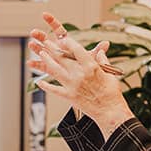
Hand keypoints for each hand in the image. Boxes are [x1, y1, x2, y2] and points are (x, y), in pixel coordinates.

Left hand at [27, 11, 130, 133]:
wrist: (110, 112)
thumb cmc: (112, 93)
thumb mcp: (110, 74)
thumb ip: (102, 60)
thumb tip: (101, 50)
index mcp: (91, 67)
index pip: (77, 50)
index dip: (68, 43)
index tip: (63, 39)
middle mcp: (80, 74)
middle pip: (63, 58)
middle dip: (53, 48)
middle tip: (46, 42)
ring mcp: (72, 85)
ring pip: (55, 70)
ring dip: (47, 61)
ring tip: (41, 54)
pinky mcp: (69, 96)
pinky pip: (54, 89)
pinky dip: (46, 86)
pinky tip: (39, 82)